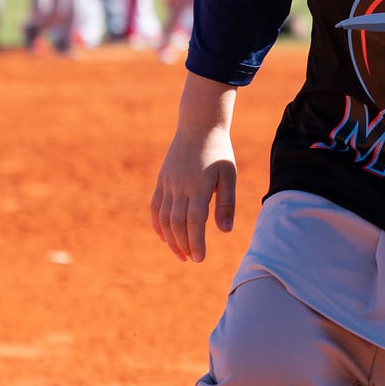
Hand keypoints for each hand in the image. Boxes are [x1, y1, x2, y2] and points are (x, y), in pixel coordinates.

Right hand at [150, 123, 237, 260]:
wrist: (198, 126)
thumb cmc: (219, 151)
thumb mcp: (229, 174)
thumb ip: (226, 203)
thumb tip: (225, 231)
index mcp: (198, 186)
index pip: (194, 222)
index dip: (196, 242)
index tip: (200, 258)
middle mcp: (180, 186)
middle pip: (177, 223)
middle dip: (183, 245)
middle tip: (192, 259)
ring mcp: (167, 183)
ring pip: (164, 218)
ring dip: (170, 239)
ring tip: (180, 254)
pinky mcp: (161, 180)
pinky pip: (155, 207)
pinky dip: (157, 224)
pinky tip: (164, 238)